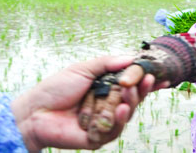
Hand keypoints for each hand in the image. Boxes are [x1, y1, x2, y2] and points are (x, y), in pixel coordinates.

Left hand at [11, 56, 154, 151]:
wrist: (35, 111)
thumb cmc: (56, 88)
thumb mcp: (83, 69)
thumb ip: (107, 63)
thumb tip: (131, 57)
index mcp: (105, 89)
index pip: (130, 85)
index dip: (145, 82)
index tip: (160, 76)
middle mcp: (107, 106)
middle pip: (132, 100)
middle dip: (140, 90)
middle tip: (146, 80)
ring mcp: (103, 123)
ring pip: (126, 115)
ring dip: (130, 103)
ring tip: (130, 92)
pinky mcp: (97, 138)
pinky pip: (113, 131)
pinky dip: (119, 120)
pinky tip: (121, 110)